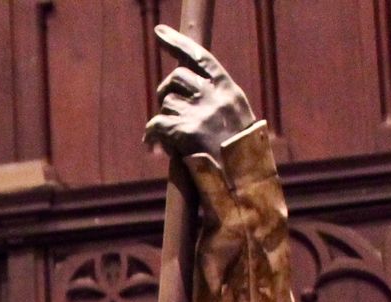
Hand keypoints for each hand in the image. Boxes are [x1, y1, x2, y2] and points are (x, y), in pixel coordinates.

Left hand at [144, 25, 255, 163]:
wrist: (240, 180)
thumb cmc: (234, 154)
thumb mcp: (234, 117)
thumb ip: (213, 99)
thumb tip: (180, 89)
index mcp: (227, 89)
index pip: (200, 57)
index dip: (177, 43)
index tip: (159, 32)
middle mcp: (214, 95)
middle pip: (175, 77)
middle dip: (165, 91)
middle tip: (167, 109)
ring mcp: (200, 112)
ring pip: (165, 102)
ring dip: (164, 118)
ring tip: (174, 136)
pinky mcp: (185, 131)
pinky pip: (155, 123)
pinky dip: (150, 135)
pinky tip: (153, 146)